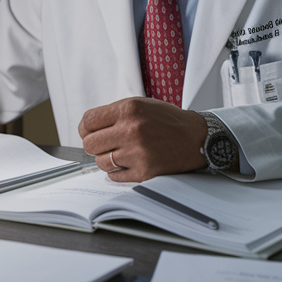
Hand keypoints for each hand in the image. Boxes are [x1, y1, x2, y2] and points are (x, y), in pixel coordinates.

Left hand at [77, 97, 207, 182]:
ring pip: (101, 162)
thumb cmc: (167, 121)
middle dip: (95, 145)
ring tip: (122, 153)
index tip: (90, 132)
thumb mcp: (141, 105)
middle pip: (90, 144)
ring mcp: (137, 152)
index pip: (88, 121)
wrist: (196, 138)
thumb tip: (87, 128)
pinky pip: (114, 176)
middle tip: (106, 144)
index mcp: (129, 109)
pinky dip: (118, 172)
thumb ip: (114, 114)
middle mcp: (131, 130)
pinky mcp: (144, 171)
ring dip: (108, 159)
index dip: (85, 129)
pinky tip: (130, 163)